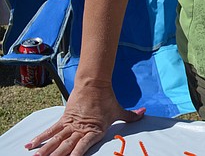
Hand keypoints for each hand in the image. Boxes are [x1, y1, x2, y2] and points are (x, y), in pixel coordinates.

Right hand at [24, 83, 143, 155]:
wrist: (94, 83)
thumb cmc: (107, 99)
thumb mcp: (119, 110)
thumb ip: (131, 116)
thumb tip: (144, 113)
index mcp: (94, 131)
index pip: (82, 148)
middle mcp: (80, 130)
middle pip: (66, 147)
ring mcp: (70, 125)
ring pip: (55, 140)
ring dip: (45, 150)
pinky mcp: (64, 118)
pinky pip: (50, 130)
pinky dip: (40, 137)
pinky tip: (30, 145)